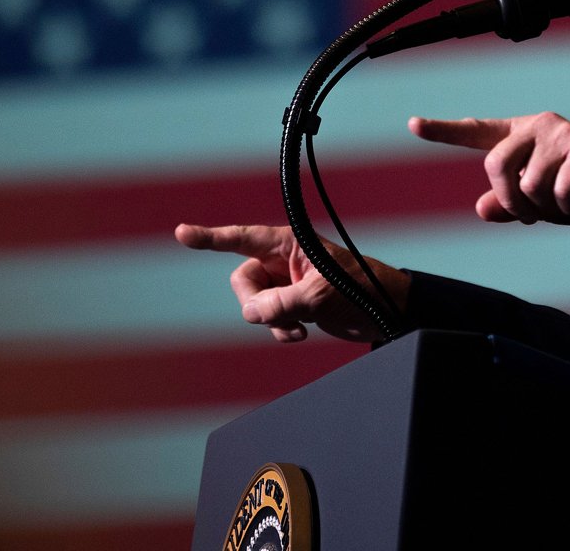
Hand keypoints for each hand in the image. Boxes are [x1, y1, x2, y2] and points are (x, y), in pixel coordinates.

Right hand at [173, 223, 407, 343]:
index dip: (210, 238)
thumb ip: (282, 303)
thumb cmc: (361, 288)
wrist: (387, 312)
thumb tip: (250, 314)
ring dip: (270, 321)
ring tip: (297, 329)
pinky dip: (279, 329)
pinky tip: (300, 334)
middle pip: (243, 280)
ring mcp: (287, 283)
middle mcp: (283, 260)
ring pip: (255, 303)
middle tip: (274, 316)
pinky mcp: (294, 304)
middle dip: (255, 303)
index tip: (182, 234)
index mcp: (289, 242)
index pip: (241, 238)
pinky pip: (269, 318)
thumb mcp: (321, 295)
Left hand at [408, 112, 569, 229]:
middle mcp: (538, 127)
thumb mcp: (541, 204)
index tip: (413, 124)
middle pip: (496, 165)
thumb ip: (509, 204)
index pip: (477, 133)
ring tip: (568, 202)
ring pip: (529, 185)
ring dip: (547, 208)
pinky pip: (560, 190)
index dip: (443, 131)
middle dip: (512, 200)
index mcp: (522, 137)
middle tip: (534, 215)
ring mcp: (561, 133)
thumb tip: (481, 207)